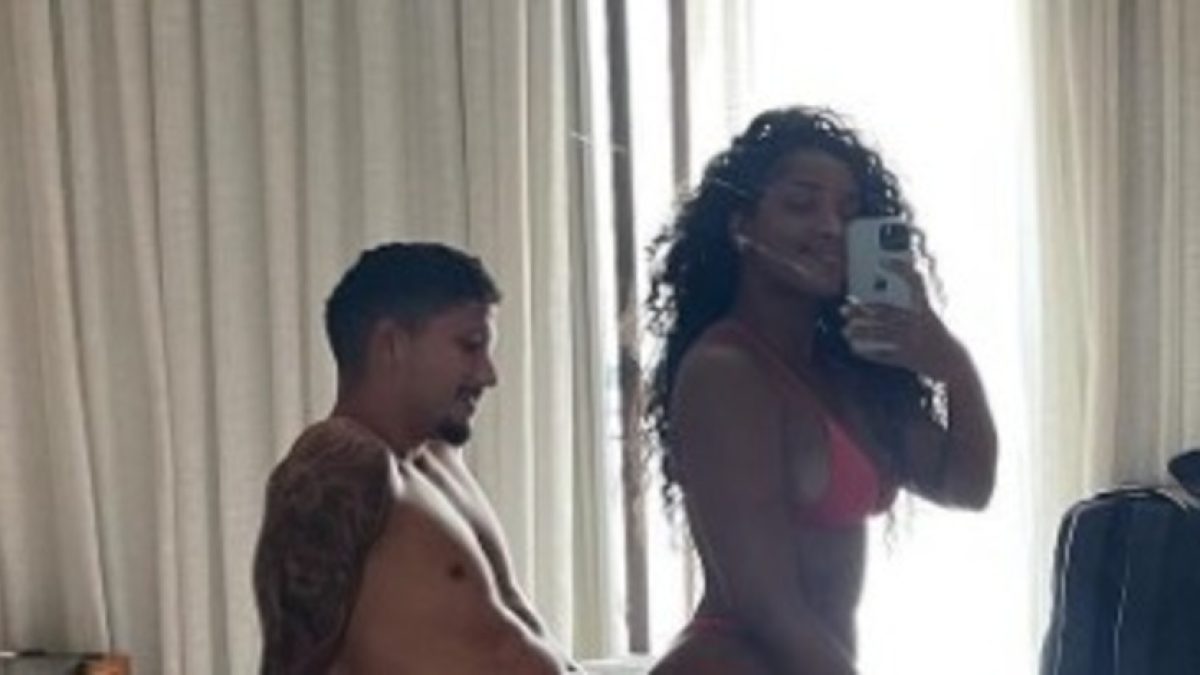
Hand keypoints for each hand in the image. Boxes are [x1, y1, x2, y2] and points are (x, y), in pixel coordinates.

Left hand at [840, 260, 964, 378]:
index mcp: (927, 311)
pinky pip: (884, 356)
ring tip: (845, 331)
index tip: (883, 261)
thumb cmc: (941, 336)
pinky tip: (855, 350)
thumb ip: (921, 295)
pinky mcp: (907, 359)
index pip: (915, 283)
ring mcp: (911, 342)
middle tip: (843, 309)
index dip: (901, 270)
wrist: (953, 363)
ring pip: (881, 335)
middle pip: (885, 313)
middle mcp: (918, 324)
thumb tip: (909, 270)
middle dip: (862, 311)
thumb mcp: (935, 314)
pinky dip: (868, 353)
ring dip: (861, 332)